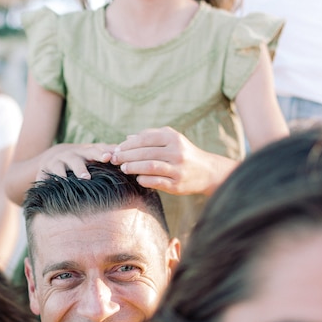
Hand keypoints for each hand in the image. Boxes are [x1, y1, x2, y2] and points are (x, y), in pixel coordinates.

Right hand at [35, 142, 116, 180]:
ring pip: (60, 169)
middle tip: (87, 177)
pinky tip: (49, 191)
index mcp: (84, 152)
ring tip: (70, 183)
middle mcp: (70, 155)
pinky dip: (46, 183)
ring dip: (64, 177)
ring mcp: (56, 162)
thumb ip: (107, 151)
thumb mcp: (92, 153)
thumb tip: (124, 151)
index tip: (108, 157)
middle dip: (82, 168)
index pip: (95, 151)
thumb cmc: (81, 159)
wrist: (53, 157)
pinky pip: (45, 177)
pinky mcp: (45, 171)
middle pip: (77, 159)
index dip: (101, 153)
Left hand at [110, 127, 234, 195]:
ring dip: (133, 167)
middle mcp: (176, 152)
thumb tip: (127, 138)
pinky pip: (156, 182)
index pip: (145, 139)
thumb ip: (151, 137)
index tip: (117, 149)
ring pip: (150, 167)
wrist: (207, 171)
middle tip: (114, 159)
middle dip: (126, 156)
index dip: (129, 144)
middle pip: (145, 153)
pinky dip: (144, 179)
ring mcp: (177, 169)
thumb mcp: (172, 140)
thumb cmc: (184, 153)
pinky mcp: (177, 185)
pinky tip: (138, 178)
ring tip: (123, 168)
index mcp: (173, 138)